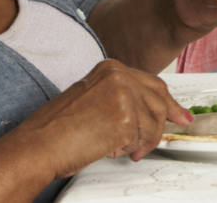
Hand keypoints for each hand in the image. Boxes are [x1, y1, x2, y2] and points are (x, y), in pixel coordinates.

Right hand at [7, 60, 191, 179]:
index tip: (177, 111)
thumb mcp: (92, 97)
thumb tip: (147, 109)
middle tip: (176, 127)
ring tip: (127, 149)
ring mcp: (124, 96)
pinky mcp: (126, 119)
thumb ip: (120, 96)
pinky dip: (129, 149)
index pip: (151, 82)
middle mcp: (119, 77)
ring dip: (144, 141)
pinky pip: (141, 139)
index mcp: (110, 68)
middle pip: (159, 99)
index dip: (168, 100)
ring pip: (153, 122)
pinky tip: (111, 148)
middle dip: (168, 118)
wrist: (39, 145)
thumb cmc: (57, 128)